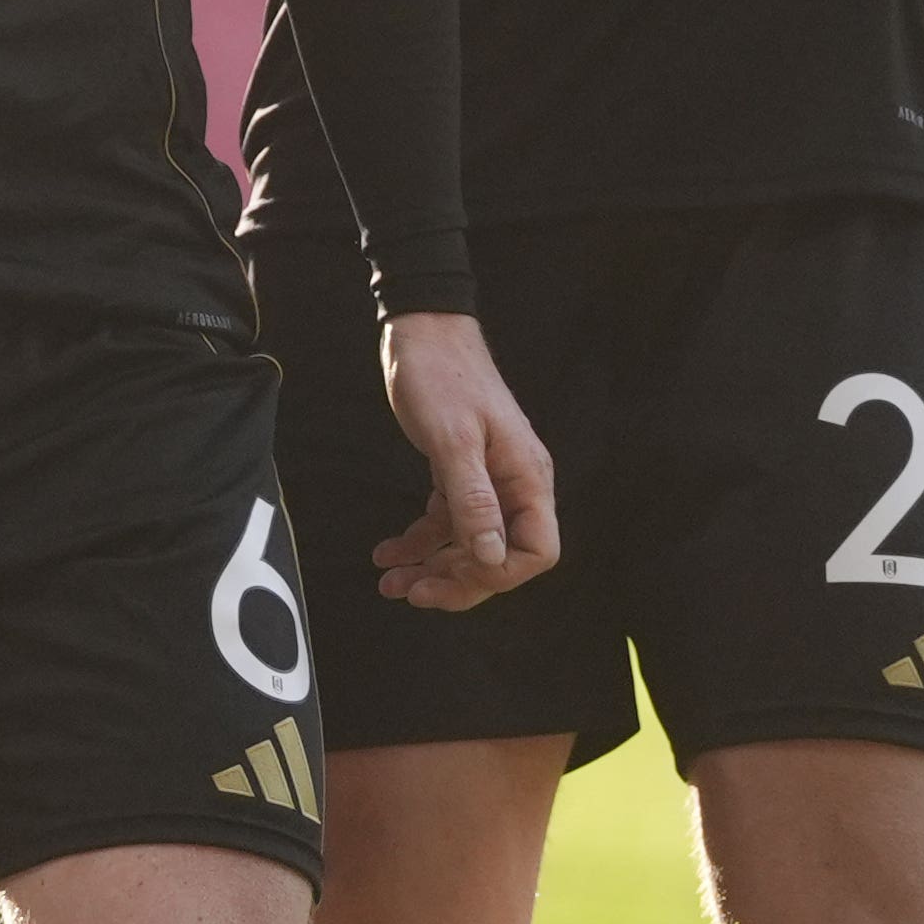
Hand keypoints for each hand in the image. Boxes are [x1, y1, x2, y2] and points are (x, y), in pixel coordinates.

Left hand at [374, 311, 558, 608]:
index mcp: (526, 477)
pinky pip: (446, 521)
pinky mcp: (459, 473)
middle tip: (411, 592)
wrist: (421, 331)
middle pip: (498, 556)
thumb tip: (491, 559)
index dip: (499, 574)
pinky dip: (418, 541)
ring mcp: (487, 479)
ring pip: (468, 544)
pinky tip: (387, 552)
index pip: (536, 550)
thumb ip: (474, 501)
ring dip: (431, 567)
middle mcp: (513, 483)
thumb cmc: (441, 377)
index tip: (454, 577)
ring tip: (390, 581)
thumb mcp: (453, 441)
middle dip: (457, 581)